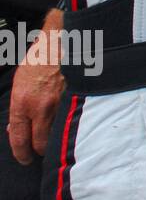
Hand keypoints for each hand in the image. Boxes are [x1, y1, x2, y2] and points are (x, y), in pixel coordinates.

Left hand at [8, 29, 64, 163]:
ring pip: (57, 134)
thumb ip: (18, 107)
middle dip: (37, 151)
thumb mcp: (20, 81)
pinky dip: (68, 127)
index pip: (19, 137)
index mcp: (22, 101)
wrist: (64, 40)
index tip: (23, 159)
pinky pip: (71, 121)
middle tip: (37, 153)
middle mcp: (41, 106)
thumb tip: (15, 128)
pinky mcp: (77, 100)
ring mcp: (61, 104)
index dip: (20, 153)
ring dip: (54, 140)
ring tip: (53, 141)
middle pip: (39, 142)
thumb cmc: (41, 57)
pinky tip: (68, 127)